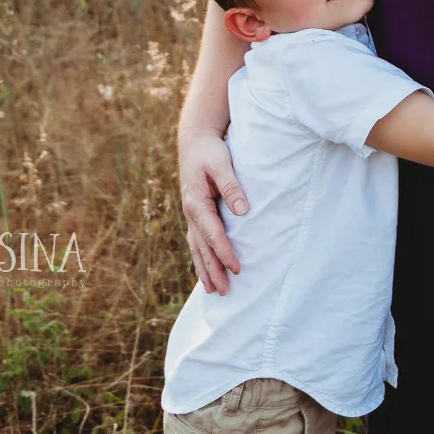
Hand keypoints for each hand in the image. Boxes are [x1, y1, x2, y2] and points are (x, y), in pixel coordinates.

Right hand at [180, 129, 249, 294]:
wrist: (194, 141)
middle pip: (202, 248)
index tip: (237, 269)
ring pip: (196, 248)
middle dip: (213, 271)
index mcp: (196, 203)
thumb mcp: (222, 164)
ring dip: (204, 269)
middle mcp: (191, 213)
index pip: (213, 234)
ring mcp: (191, 215)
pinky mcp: (194, 214)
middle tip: (224, 292)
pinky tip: (205, 270)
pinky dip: (200, 257)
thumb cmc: (210, 151)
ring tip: (212, 290)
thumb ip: (232, 187)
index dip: (225, 253)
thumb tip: (243, 210)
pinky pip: (196, 241)